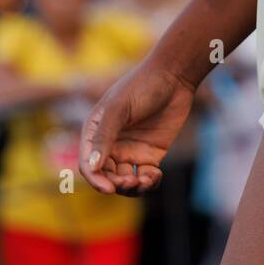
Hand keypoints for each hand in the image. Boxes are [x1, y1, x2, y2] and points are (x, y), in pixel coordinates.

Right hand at [79, 60, 196, 196]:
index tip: (109, 188)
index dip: (95, 180)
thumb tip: (92, 167)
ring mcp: (131, 150)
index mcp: (96, 132)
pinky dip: (149, 183)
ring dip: (132, 188)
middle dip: (116, 185)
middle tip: (130, 182)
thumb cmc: (142, 86)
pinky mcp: (151, 154)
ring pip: (125, 182)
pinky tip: (155, 175)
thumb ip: (105, 136)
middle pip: (107, 177)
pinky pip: (145, 178)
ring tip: (144, 181)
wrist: (174, 76)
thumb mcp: (119, 108)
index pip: (89, 164)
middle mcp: (111, 144)